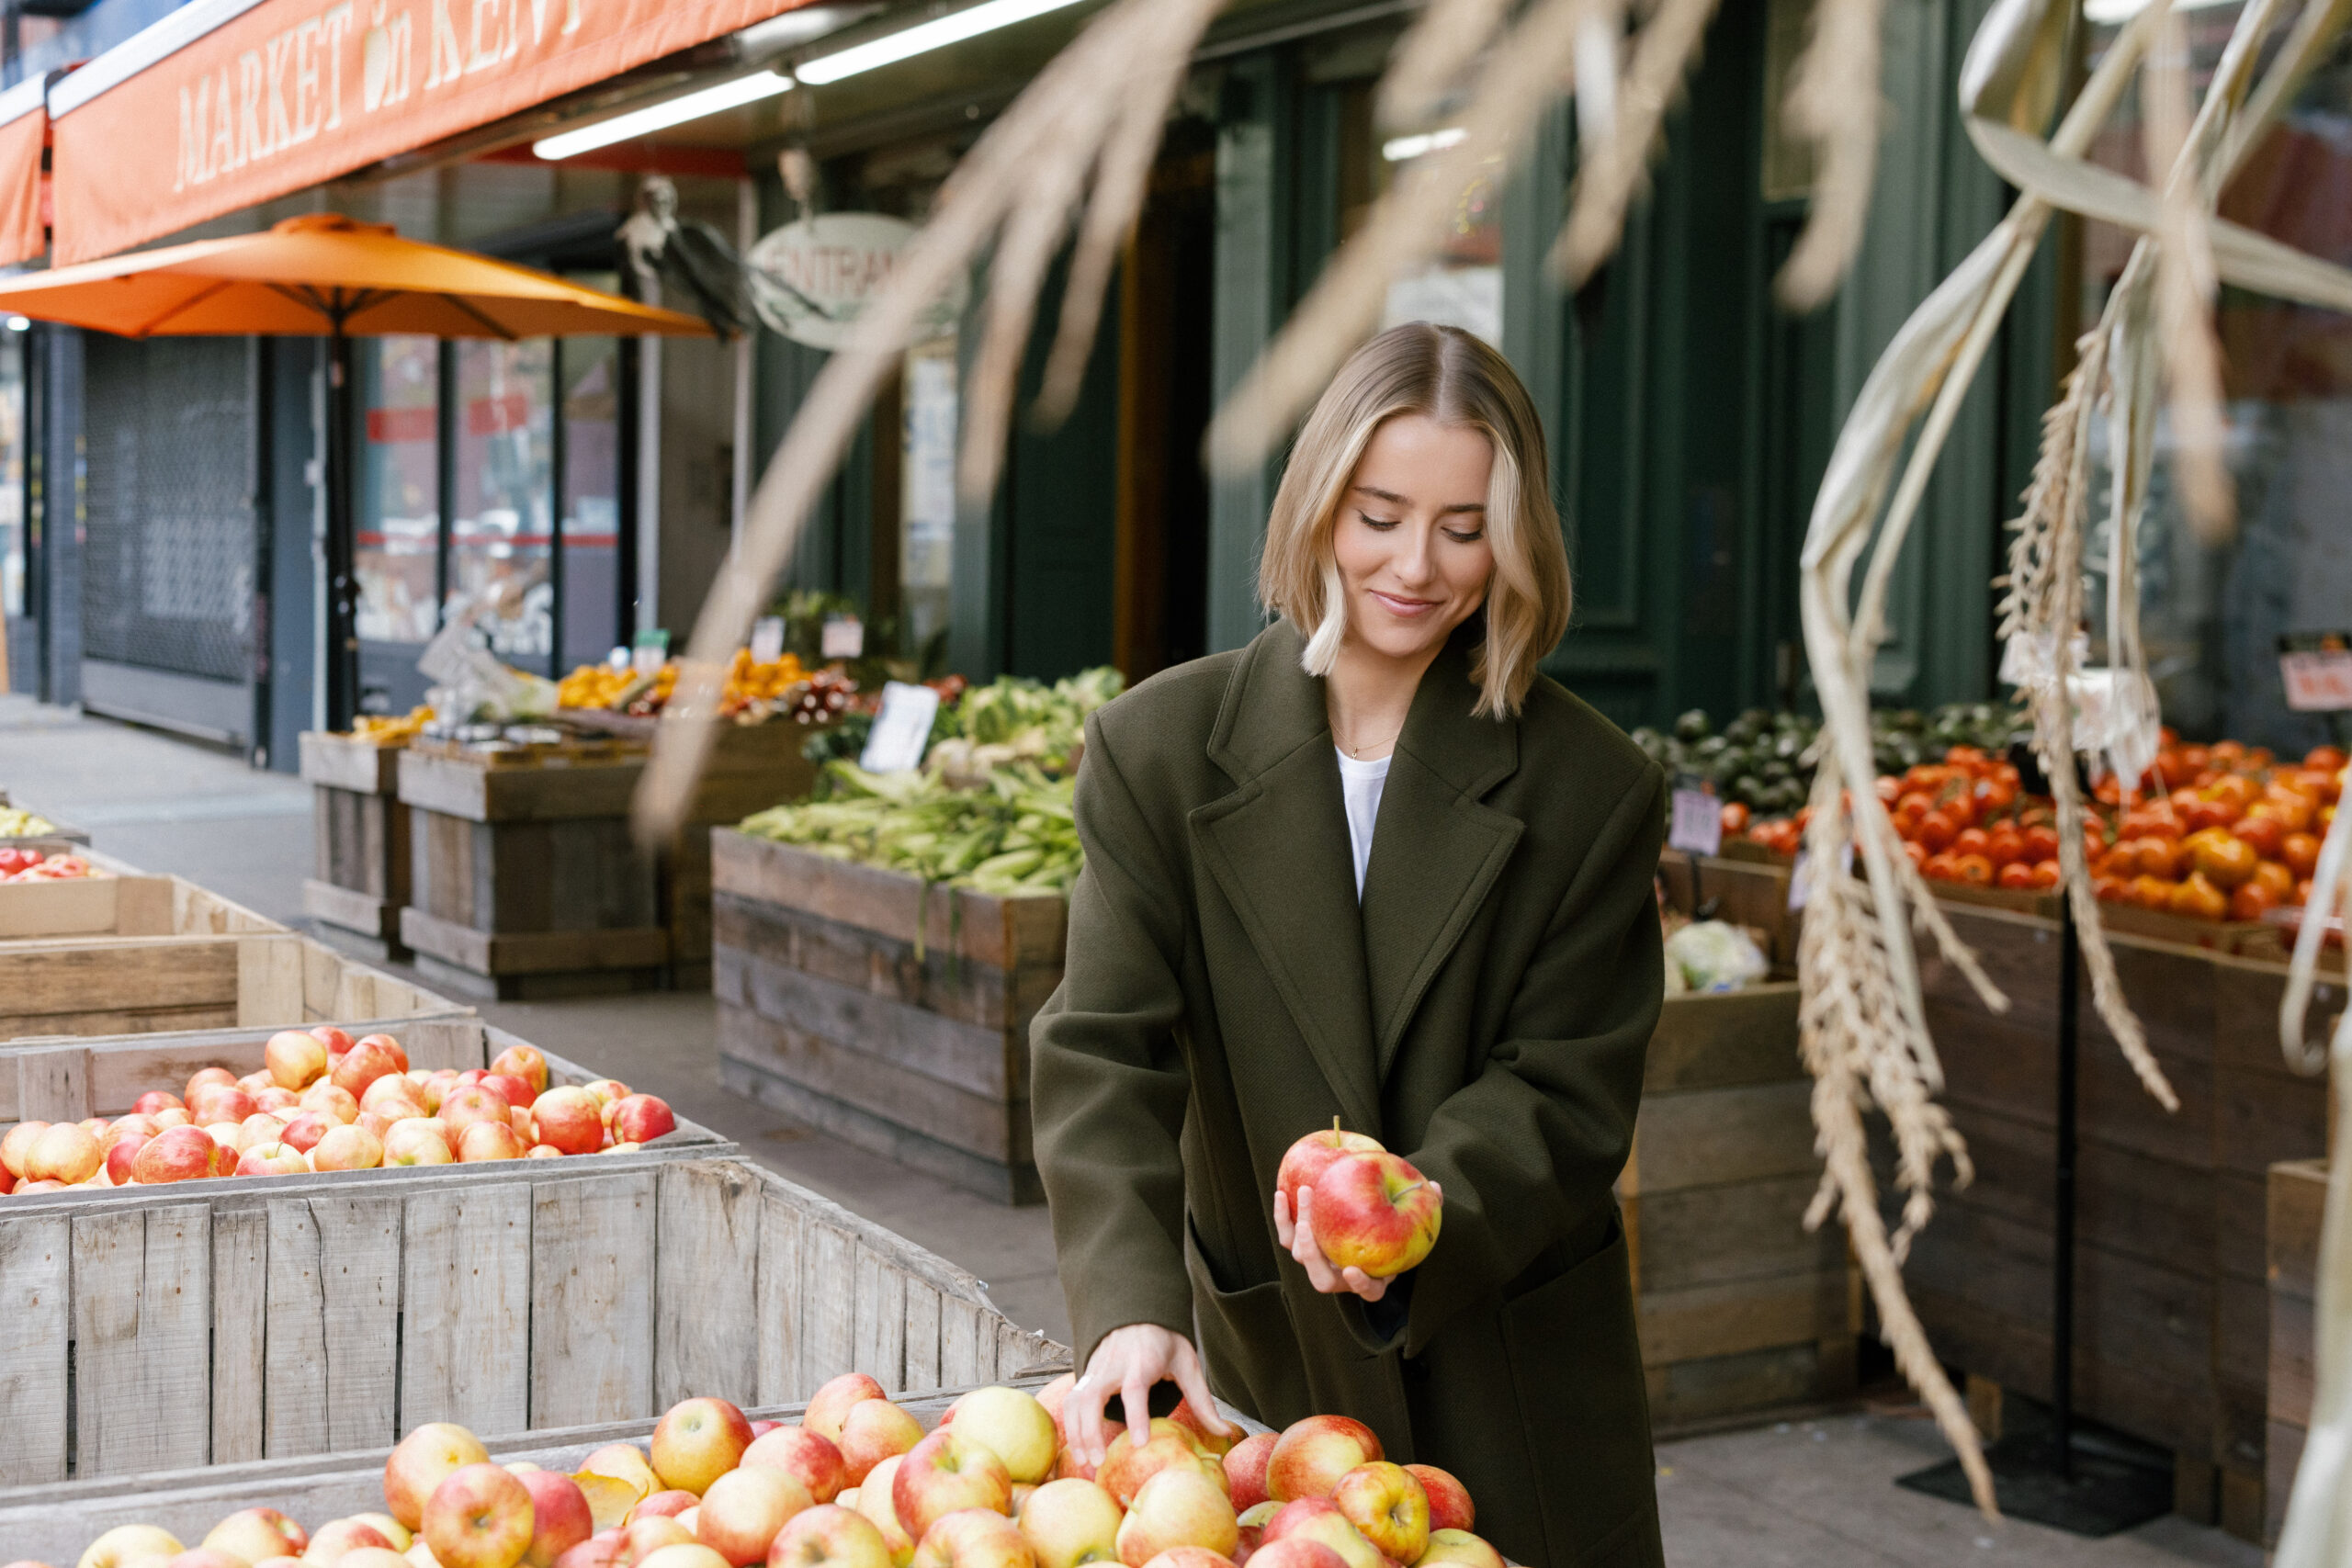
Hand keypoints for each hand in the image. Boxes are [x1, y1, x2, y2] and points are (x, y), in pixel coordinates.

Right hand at [1066, 1323, 1233, 1467]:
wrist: (1136, 1312)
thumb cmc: (1164, 1341)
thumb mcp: (1188, 1363)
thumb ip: (1202, 1400)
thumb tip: (1224, 1432)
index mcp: (1143, 1361)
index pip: (1136, 1389)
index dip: (1136, 1416)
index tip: (1139, 1443)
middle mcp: (1114, 1365)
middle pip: (1094, 1396)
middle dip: (1092, 1430)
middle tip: (1098, 1462)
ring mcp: (1095, 1369)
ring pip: (1076, 1400)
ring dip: (1077, 1432)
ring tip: (1085, 1463)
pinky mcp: (1085, 1375)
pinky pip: (1071, 1402)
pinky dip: (1070, 1426)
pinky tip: (1077, 1449)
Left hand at [1275, 1183, 1438, 1300]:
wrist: (1369, 1218)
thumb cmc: (1393, 1223)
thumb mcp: (1412, 1218)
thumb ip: (1425, 1207)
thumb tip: (1436, 1188)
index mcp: (1372, 1278)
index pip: (1369, 1291)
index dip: (1360, 1285)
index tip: (1353, 1270)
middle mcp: (1342, 1276)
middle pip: (1321, 1279)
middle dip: (1313, 1255)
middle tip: (1311, 1225)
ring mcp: (1320, 1262)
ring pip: (1300, 1256)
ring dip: (1299, 1228)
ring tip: (1304, 1195)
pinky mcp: (1303, 1244)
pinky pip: (1288, 1236)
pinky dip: (1283, 1218)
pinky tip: (1282, 1193)